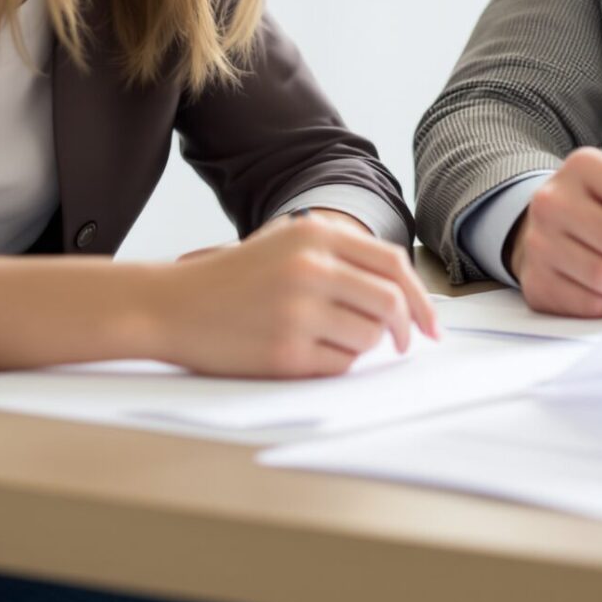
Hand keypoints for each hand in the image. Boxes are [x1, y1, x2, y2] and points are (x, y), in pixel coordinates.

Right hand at [152, 212, 437, 377]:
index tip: (430, 322)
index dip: (420, 296)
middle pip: (390, 303)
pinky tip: (306, 353)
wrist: (171, 306)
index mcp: (313, 235)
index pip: (392, 264)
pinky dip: (337, 364)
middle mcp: (310, 268)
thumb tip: (401, 288)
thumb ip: (337, 253)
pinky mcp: (286, 353)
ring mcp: (299, 312)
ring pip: (369, 338)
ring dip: (363, 346)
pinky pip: (341, 365)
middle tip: (405, 343)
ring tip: (329, 340)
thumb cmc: (232, 279)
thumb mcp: (282, 243)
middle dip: (406, 329)